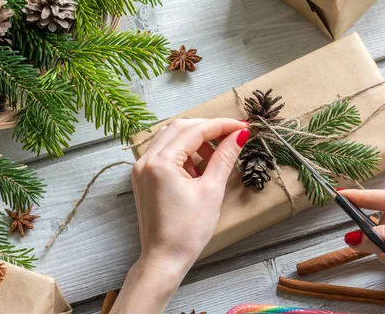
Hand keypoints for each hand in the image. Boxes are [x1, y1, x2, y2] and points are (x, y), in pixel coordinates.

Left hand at [111, 118, 249, 313]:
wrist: (164, 259)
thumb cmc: (187, 231)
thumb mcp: (212, 190)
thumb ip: (224, 158)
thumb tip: (239, 136)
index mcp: (161, 163)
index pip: (195, 130)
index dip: (222, 125)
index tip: (243, 127)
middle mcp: (146, 160)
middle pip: (180, 127)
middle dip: (208, 128)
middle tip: (233, 136)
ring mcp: (142, 168)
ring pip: (171, 136)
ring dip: (195, 138)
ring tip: (217, 153)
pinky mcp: (143, 177)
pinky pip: (164, 151)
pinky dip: (184, 151)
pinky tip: (199, 164)